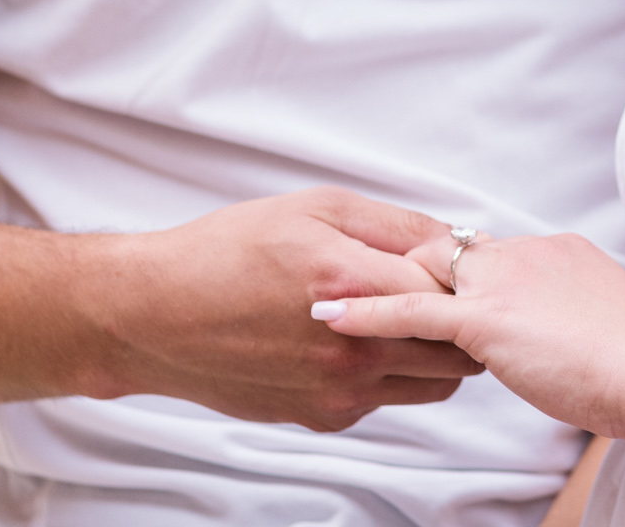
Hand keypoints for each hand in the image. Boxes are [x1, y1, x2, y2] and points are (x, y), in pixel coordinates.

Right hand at [84, 189, 482, 430]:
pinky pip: (387, 400)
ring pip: (431, 384)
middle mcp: (352, 350)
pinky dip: (391, 372)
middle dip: (460, 318)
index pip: (452, 291)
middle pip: (455, 350)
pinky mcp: (323, 416)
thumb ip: (395, 226)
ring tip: (405, 312)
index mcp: (353, 284)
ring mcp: (338, 391)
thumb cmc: (229, 250)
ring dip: (433, 350)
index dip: (465, 273)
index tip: (463, 259)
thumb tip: (454, 239)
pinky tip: (359, 337)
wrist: (159, 314)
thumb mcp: (317, 208)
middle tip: (443, 289)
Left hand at [314, 231, 624, 439]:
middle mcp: (523, 254)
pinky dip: (366, 312)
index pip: (487, 251)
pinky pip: (412, 311)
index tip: (423, 278)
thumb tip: (555, 335)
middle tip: (361, 281)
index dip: (452, 269)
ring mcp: (503, 283)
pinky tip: (330, 316)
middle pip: (447, 249)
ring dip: (379, 283)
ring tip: (329, 293)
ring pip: (425, 270)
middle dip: (406, 268)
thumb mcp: (600, 322)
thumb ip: (567, 316)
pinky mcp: (485, 320)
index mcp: (551, 251)